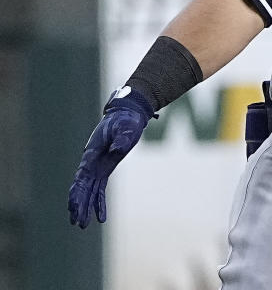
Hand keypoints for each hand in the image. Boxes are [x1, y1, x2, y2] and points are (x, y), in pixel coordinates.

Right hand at [68, 87, 153, 228]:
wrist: (128, 115)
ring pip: (88, 191)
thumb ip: (122, 138)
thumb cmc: (126, 120)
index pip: (81, 177)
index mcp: (92, 154)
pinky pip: (99, 188)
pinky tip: (100, 217)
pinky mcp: (105, 169)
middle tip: (76, 222)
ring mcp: (97, 166)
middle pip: (82, 187)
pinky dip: (98, 202)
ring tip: (81, 225)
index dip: (77, 192)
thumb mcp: (126, 128)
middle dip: (78, 205)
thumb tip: (118, 149)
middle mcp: (91, 162)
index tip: (74, 206)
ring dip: (85, 207)